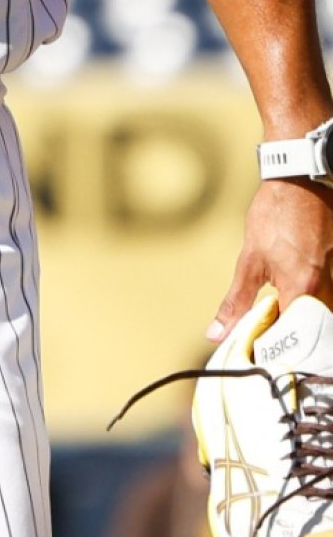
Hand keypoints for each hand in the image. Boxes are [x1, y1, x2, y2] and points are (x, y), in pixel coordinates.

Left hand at [209, 177, 332, 340]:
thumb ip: (236, 300)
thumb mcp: (249, 260)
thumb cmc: (273, 217)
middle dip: (298, 340)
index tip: (265, 353)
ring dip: (306, 322)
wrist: (298, 183)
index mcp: (302, 286)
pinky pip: (330, 295)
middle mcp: (327, 285)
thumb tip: (216, 332)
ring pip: (326, 313)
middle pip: (316, 328)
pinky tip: (299, 304)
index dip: (280, 347)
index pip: (296, 333)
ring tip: (284, 324)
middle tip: (275, 343)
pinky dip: (316, 306)